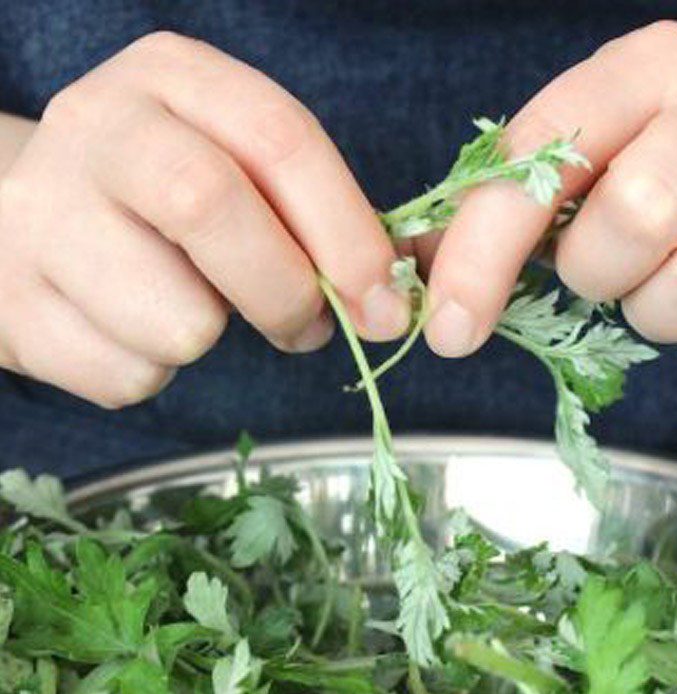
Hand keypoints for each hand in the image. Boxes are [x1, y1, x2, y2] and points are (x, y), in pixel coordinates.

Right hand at [0, 32, 406, 407]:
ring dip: (208, 337)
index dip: (347, 232)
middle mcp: (96, 128)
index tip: (383, 302)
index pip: (279, 139)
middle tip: (306, 328)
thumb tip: (381, 304)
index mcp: (171, 79)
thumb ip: (310, 222)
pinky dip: (152, 371)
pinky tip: (125, 330)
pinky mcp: (13, 306)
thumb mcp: (234, 173)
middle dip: (284, 292)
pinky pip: (131, 375)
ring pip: (178, 320)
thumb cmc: (160, 207)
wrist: (25, 225)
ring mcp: (39, 216)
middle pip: (208, 205)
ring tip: (186, 310)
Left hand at [424, 21, 676, 375]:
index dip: (483, 253)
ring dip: (661, 313)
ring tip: (668, 280)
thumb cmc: (658, 162)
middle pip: (639, 217)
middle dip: (600, 272)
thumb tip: (416, 272)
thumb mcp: (579, 158)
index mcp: (646, 73)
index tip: (451, 328)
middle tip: (608, 267)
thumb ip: (498, 208)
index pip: (541, 162)